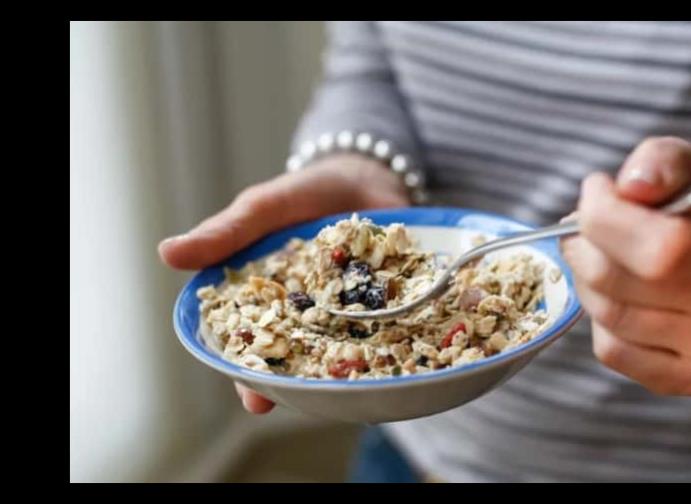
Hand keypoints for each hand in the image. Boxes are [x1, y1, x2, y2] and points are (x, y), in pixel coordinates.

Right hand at [158, 154, 409, 412]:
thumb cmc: (303, 195)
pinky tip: (403, 356)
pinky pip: (394, 326)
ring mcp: (354, 311)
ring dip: (350, 370)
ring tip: (354, 393)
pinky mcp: (391, 300)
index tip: (255, 400)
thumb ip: (226, 234)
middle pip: (303, 360)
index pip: (256, 347)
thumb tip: (167, 252)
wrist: (365, 175)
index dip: (253, 375)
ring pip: (348, 351)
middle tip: (314, 407)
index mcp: (272, 302)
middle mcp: (312, 315)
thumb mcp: (262, 209)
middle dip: (304, 384)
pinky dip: (398, 340)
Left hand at [561, 137, 690, 395]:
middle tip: (585, 230)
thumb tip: (632, 186)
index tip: (595, 193)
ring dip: (587, 282)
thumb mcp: (688, 167)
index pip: (659, 245)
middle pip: (612, 279)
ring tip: (604, 260)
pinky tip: (620, 298)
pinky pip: (612, 351)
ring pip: (607, 315)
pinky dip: (600, 323)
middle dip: (582, 246)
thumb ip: (658, 161)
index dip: (602, 216)